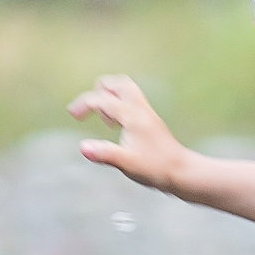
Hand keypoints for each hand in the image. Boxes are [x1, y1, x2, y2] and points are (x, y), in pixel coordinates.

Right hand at [67, 74, 189, 189]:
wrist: (181, 172)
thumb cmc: (156, 168)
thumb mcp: (127, 163)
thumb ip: (104, 154)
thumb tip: (83, 147)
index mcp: (132, 117)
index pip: (103, 99)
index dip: (84, 103)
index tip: (73, 114)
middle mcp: (140, 110)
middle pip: (118, 83)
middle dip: (99, 90)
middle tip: (89, 109)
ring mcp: (147, 113)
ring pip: (126, 90)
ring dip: (110, 96)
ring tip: (103, 118)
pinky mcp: (150, 120)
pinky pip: (132, 101)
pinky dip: (119, 105)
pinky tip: (116, 125)